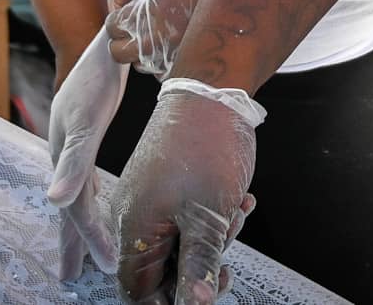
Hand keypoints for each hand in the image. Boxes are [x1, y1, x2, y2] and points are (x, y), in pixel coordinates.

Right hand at [47, 41, 128, 279]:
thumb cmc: (98, 70)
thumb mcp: (90, 109)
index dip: (90, 234)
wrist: (102, 38)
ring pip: (75, 197)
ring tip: (82, 260)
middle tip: (71, 277)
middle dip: (72, 242)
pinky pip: (85, 183)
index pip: (77, 204)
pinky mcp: (83, 139)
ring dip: (79, 228)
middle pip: (68, 205)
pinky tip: (95, 215)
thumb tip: (56, 199)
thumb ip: (75, 158)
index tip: (104, 262)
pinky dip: (89, 205)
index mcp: (67, 150)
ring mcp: (71, 146)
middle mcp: (65, 152)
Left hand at [106, 0, 204, 76]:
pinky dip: (163, 59)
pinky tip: (172, 40)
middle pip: (118, 53)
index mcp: (141, 20)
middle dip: (122, 36)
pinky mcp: (188, 64)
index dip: (118, 12)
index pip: (112, 26)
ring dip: (142, 49)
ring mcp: (171, 58)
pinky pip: (163, 72)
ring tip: (158, 28)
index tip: (129, 4)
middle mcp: (154, 45)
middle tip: (135, 22)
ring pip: (140, 65)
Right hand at [110, 85, 258, 304]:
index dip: (170, 302)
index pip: (138, 291)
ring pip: (180, 245)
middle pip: (163, 271)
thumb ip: (198, 267)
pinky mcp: (168, 187)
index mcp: (132, 229)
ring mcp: (151, 200)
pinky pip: (187, 219)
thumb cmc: (207, 148)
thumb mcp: (209, 217)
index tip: (203, 295)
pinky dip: (213, 218)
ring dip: (213, 241)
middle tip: (228, 261)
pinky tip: (240, 201)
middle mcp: (133, 217)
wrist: (214, 89)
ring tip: (237, 214)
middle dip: (200, 268)